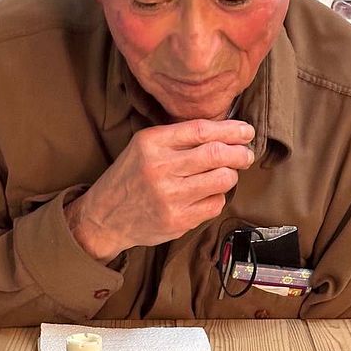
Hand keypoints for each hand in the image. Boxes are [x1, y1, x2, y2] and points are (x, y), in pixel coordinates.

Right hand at [65, 119, 254, 262]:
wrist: (105, 217)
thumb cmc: (129, 178)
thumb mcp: (143, 147)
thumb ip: (177, 138)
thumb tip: (223, 133)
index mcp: (152, 143)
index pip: (202, 130)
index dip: (231, 130)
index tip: (246, 131)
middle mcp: (161, 168)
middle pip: (217, 154)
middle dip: (240, 153)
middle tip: (246, 154)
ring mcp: (170, 197)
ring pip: (222, 180)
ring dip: (231, 175)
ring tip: (227, 174)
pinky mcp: (178, 221)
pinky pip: (214, 204)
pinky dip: (218, 197)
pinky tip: (208, 194)